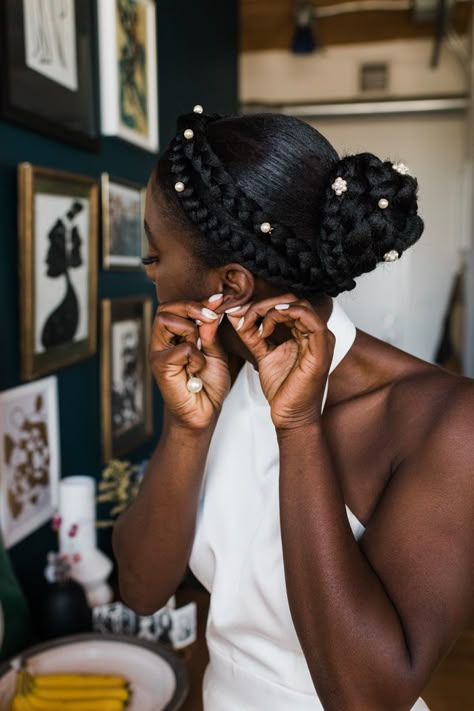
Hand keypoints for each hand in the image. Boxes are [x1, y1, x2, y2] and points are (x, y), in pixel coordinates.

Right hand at [149, 295, 229, 430]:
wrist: (204, 413)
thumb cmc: (208, 384)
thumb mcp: (215, 351)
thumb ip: (211, 330)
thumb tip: (215, 303)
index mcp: (173, 336)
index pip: (176, 306)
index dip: (198, 301)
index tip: (219, 300)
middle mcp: (162, 342)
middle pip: (166, 308)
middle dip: (191, 308)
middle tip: (210, 317)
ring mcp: (158, 353)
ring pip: (166, 320)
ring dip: (190, 330)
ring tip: (200, 349)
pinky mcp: (160, 366)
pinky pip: (180, 348)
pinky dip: (195, 356)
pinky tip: (197, 370)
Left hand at [226, 294, 334, 430]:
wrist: (289, 415)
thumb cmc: (282, 389)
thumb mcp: (261, 353)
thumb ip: (250, 333)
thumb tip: (235, 313)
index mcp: (306, 333)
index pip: (287, 305)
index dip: (262, 305)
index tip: (240, 316)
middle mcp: (317, 333)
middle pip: (293, 301)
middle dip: (265, 305)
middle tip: (244, 316)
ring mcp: (322, 340)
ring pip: (299, 306)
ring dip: (272, 310)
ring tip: (254, 325)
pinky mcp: (321, 349)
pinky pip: (309, 319)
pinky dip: (285, 315)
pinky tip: (265, 327)